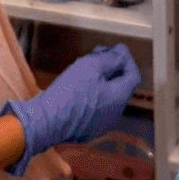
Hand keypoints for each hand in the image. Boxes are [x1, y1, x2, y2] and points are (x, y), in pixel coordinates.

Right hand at [1, 45, 141, 176]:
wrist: (45, 122)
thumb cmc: (69, 93)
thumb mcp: (90, 66)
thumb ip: (110, 59)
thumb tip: (120, 55)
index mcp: (119, 99)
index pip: (133, 76)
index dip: (127, 60)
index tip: (118, 49)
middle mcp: (114, 115)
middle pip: (120, 86)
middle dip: (112, 68)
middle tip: (98, 55)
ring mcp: (100, 125)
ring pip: (107, 98)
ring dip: (101, 81)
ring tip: (85, 69)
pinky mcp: (86, 130)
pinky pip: (95, 109)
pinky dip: (92, 95)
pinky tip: (77, 87)